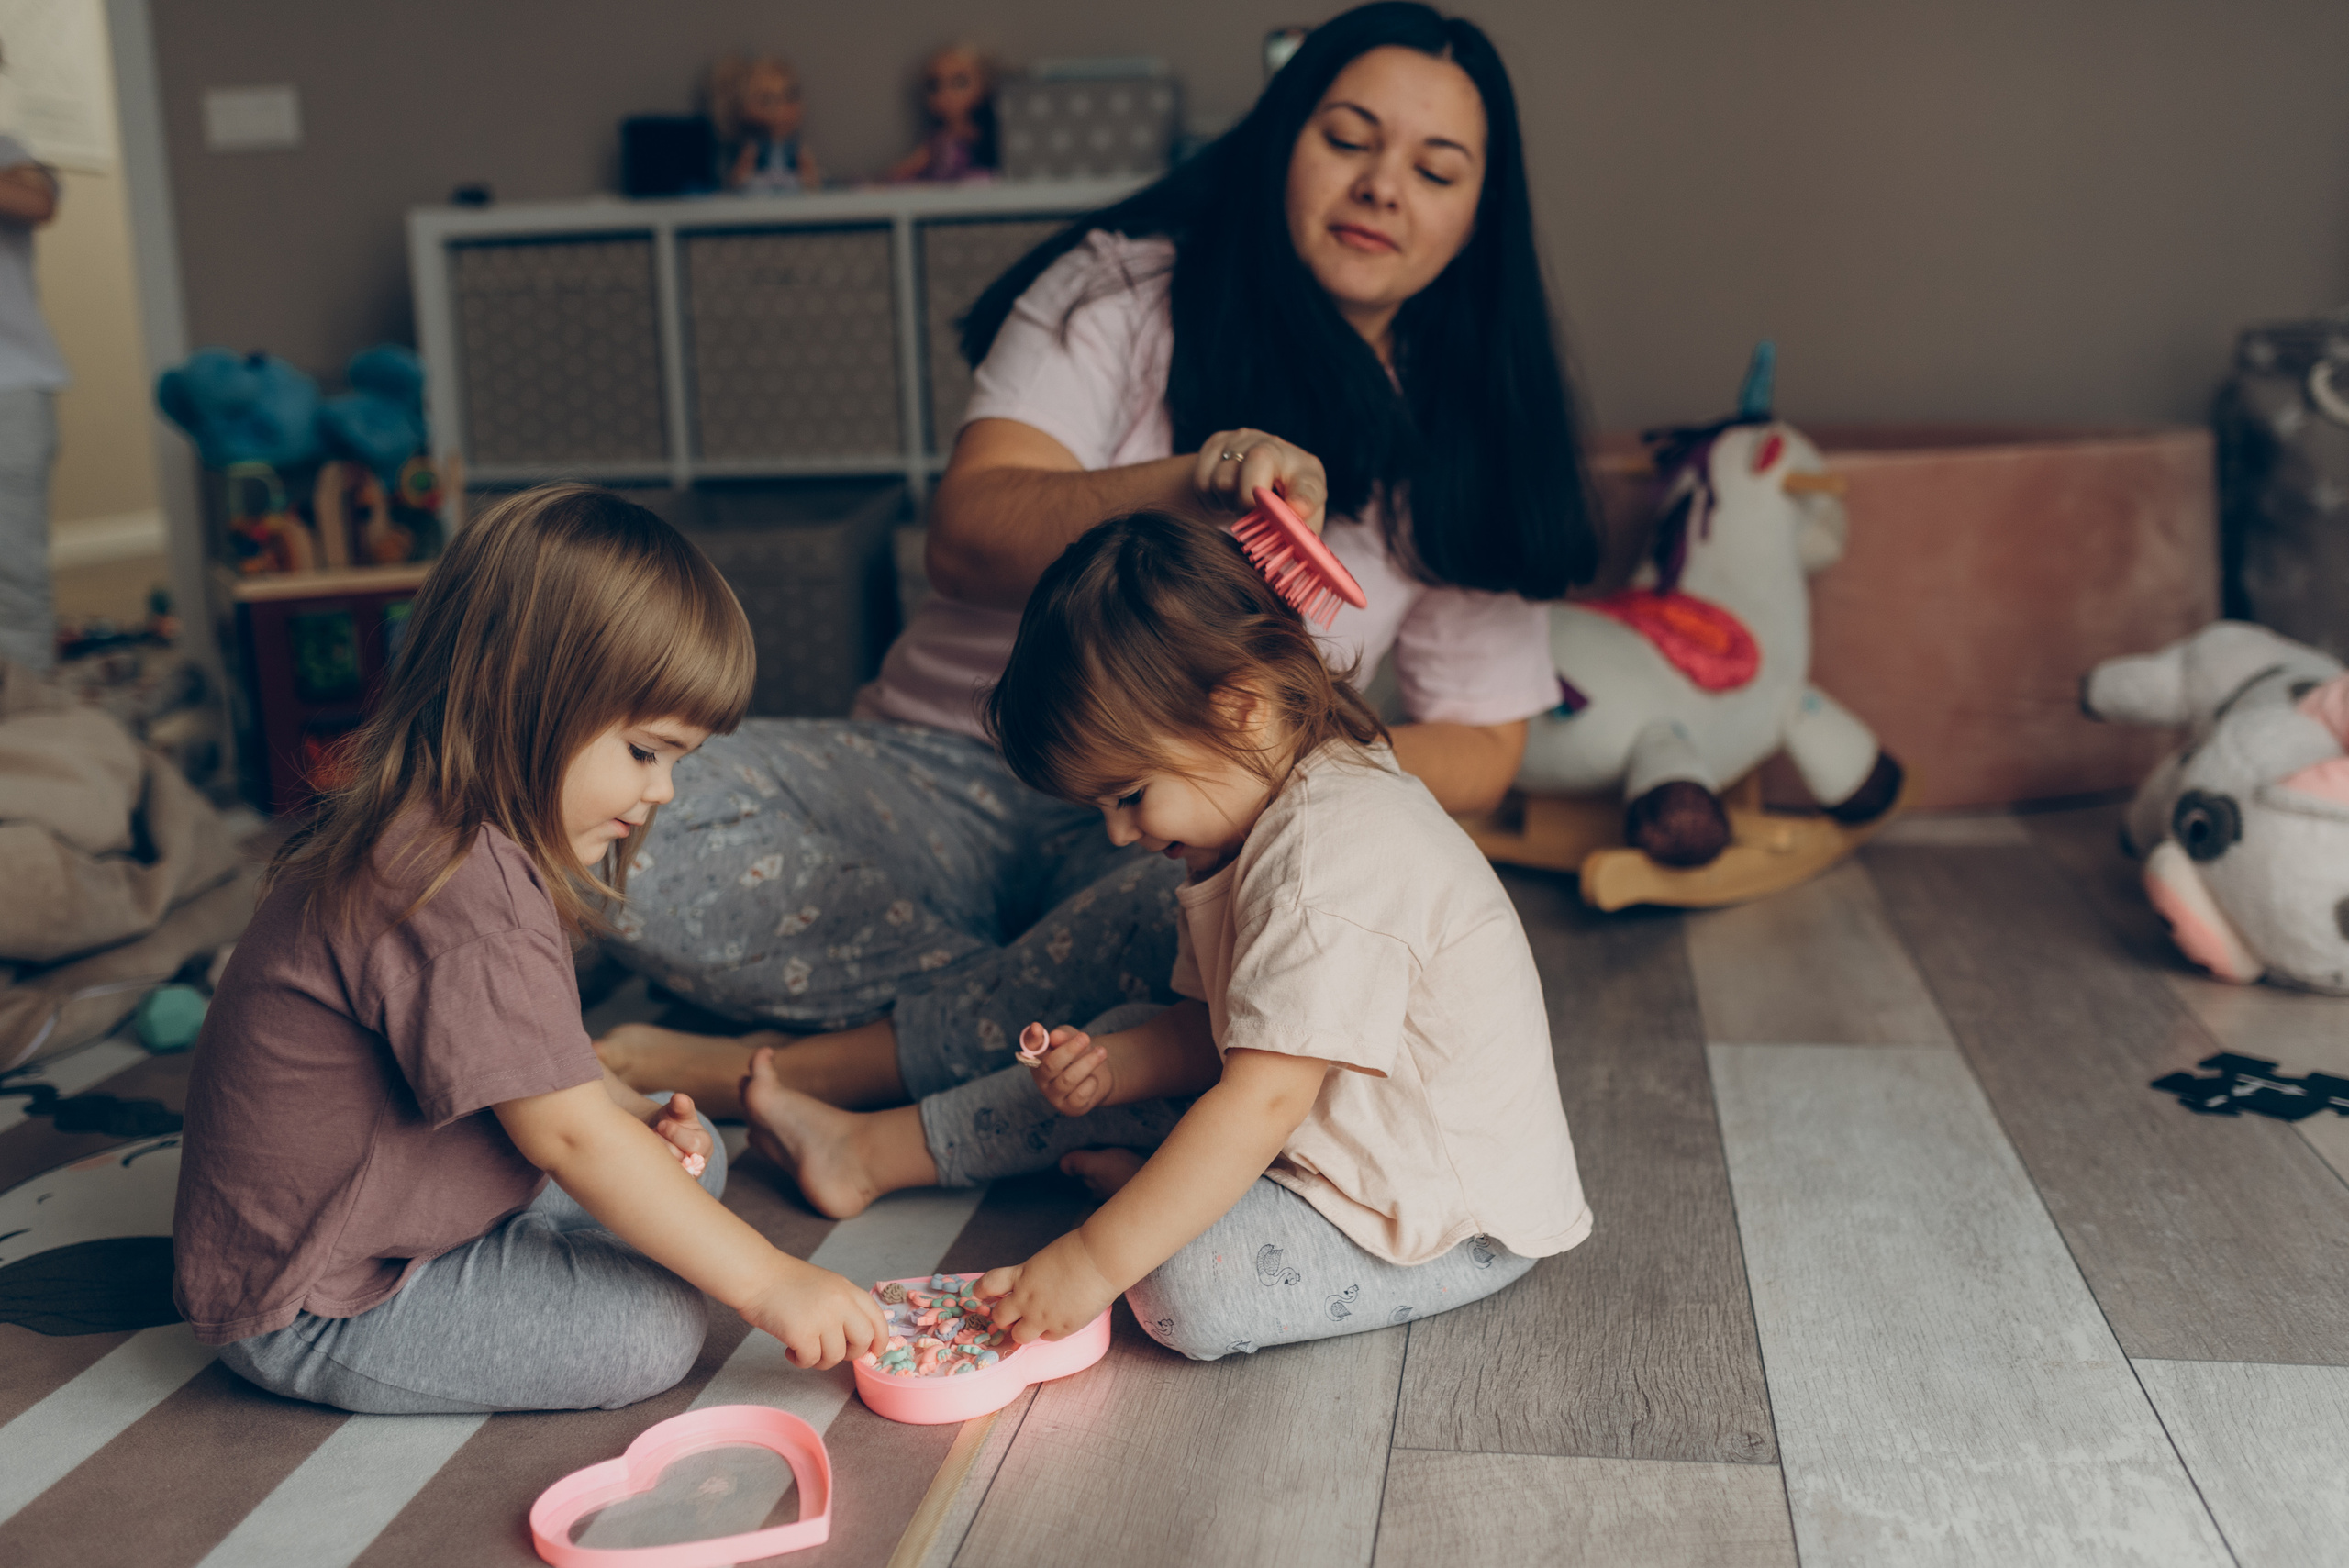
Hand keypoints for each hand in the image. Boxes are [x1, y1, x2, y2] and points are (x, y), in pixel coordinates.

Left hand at [650, 1092, 713, 1177]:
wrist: (658, 1137)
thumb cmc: (671, 1121)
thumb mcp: (676, 1111)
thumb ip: (680, 1106)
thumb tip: (679, 1099)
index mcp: (705, 1144)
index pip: (693, 1144)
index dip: (673, 1132)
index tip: (661, 1124)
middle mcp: (698, 1164)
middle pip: (677, 1158)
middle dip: (661, 1143)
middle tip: (654, 1134)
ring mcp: (684, 1178)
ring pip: (665, 1170)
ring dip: (653, 1154)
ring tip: (652, 1145)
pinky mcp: (669, 1186)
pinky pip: (656, 1181)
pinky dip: (648, 1166)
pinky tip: (647, 1156)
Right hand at [737, 1258, 889, 1369]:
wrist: (757, 1275)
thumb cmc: (787, 1282)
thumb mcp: (827, 1286)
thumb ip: (845, 1307)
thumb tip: (860, 1340)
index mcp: (848, 1290)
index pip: (877, 1319)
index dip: (880, 1340)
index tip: (874, 1351)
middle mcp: (840, 1303)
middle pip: (862, 1341)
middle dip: (850, 1354)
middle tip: (831, 1351)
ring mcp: (822, 1318)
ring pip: (835, 1357)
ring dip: (819, 1359)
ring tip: (803, 1347)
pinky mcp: (802, 1333)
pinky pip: (810, 1361)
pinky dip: (800, 1360)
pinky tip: (790, 1349)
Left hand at [978, 1231, 1118, 1343]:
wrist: (1101, 1259)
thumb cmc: (1079, 1250)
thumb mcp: (1045, 1259)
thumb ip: (1033, 1276)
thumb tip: (1033, 1286)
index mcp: (1022, 1275)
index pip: (988, 1285)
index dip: (980, 1291)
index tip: (980, 1294)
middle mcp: (1026, 1298)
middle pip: (1000, 1317)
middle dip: (1005, 1317)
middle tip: (1015, 1314)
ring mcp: (1042, 1316)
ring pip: (1019, 1336)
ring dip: (1025, 1330)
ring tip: (1038, 1322)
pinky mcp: (1061, 1329)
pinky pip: (1047, 1338)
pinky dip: (1051, 1332)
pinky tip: (1061, 1320)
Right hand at [1018, 1022, 1113, 1115]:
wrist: (1098, 1073)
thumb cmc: (1079, 1053)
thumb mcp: (1072, 1038)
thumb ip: (1064, 1036)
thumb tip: (1055, 1036)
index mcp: (1037, 1058)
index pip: (1030, 1048)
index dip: (1032, 1039)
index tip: (1037, 1028)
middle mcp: (1041, 1078)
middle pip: (1050, 1065)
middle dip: (1070, 1050)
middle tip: (1085, 1037)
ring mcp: (1054, 1095)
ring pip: (1068, 1080)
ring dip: (1088, 1063)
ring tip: (1101, 1052)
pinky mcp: (1069, 1108)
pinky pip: (1079, 1096)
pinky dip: (1090, 1083)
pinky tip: (1093, 1078)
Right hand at [1193, 429, 1326, 533]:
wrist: (1245, 484)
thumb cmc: (1277, 512)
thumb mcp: (1293, 527)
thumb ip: (1294, 542)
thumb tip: (1283, 562)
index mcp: (1306, 472)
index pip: (1308, 484)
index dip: (1302, 500)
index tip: (1296, 513)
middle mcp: (1278, 448)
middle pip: (1259, 461)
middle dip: (1248, 500)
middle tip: (1248, 518)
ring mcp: (1245, 441)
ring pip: (1223, 479)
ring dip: (1227, 503)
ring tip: (1237, 506)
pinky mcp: (1216, 443)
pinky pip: (1202, 481)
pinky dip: (1210, 499)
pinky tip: (1224, 497)